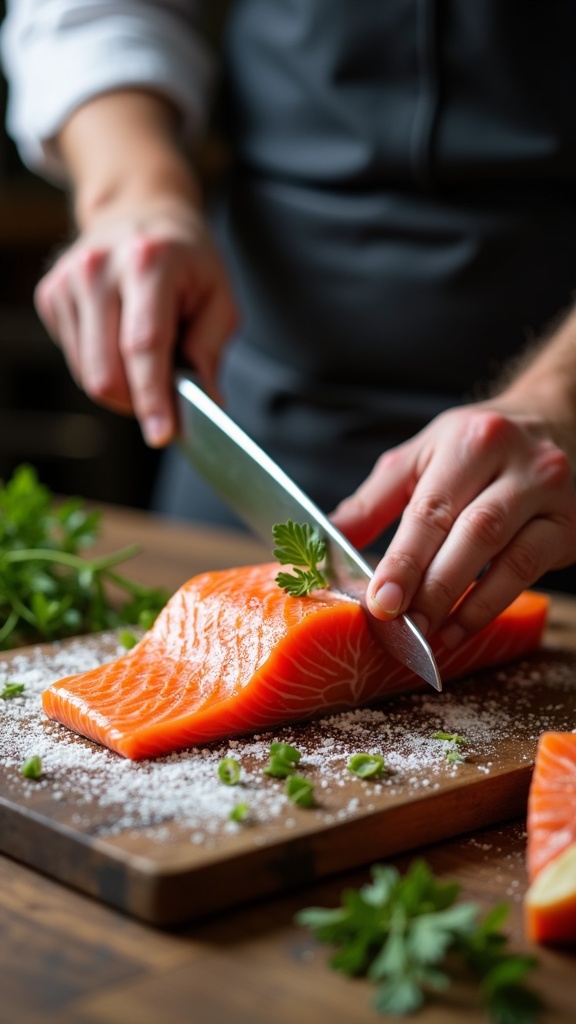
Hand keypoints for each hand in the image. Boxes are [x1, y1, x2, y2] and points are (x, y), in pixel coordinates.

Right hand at [35, 198, 237, 445]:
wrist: (139, 211)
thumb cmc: (186, 259)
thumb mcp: (219, 295)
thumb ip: (211, 349)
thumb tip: (205, 402)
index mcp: (148, 262)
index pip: (144, 346)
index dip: (153, 397)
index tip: (162, 433)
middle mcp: (98, 268)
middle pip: (107, 371)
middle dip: (138, 402)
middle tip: (166, 402)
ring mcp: (67, 282)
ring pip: (88, 375)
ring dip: (122, 389)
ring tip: (148, 364)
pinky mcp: (50, 296)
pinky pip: (76, 362)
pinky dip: (105, 369)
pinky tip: (121, 342)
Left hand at [331, 401, 575, 644]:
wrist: (557, 420)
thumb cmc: (476, 446)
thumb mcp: (421, 456)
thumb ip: (374, 500)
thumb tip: (327, 539)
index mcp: (469, 441)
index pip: (431, 509)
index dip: (404, 560)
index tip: (380, 601)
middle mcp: (518, 462)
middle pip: (473, 533)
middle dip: (433, 587)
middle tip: (401, 627)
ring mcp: (550, 494)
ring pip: (509, 556)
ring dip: (466, 604)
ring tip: (430, 636)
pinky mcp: (569, 525)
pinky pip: (531, 570)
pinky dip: (493, 603)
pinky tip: (463, 627)